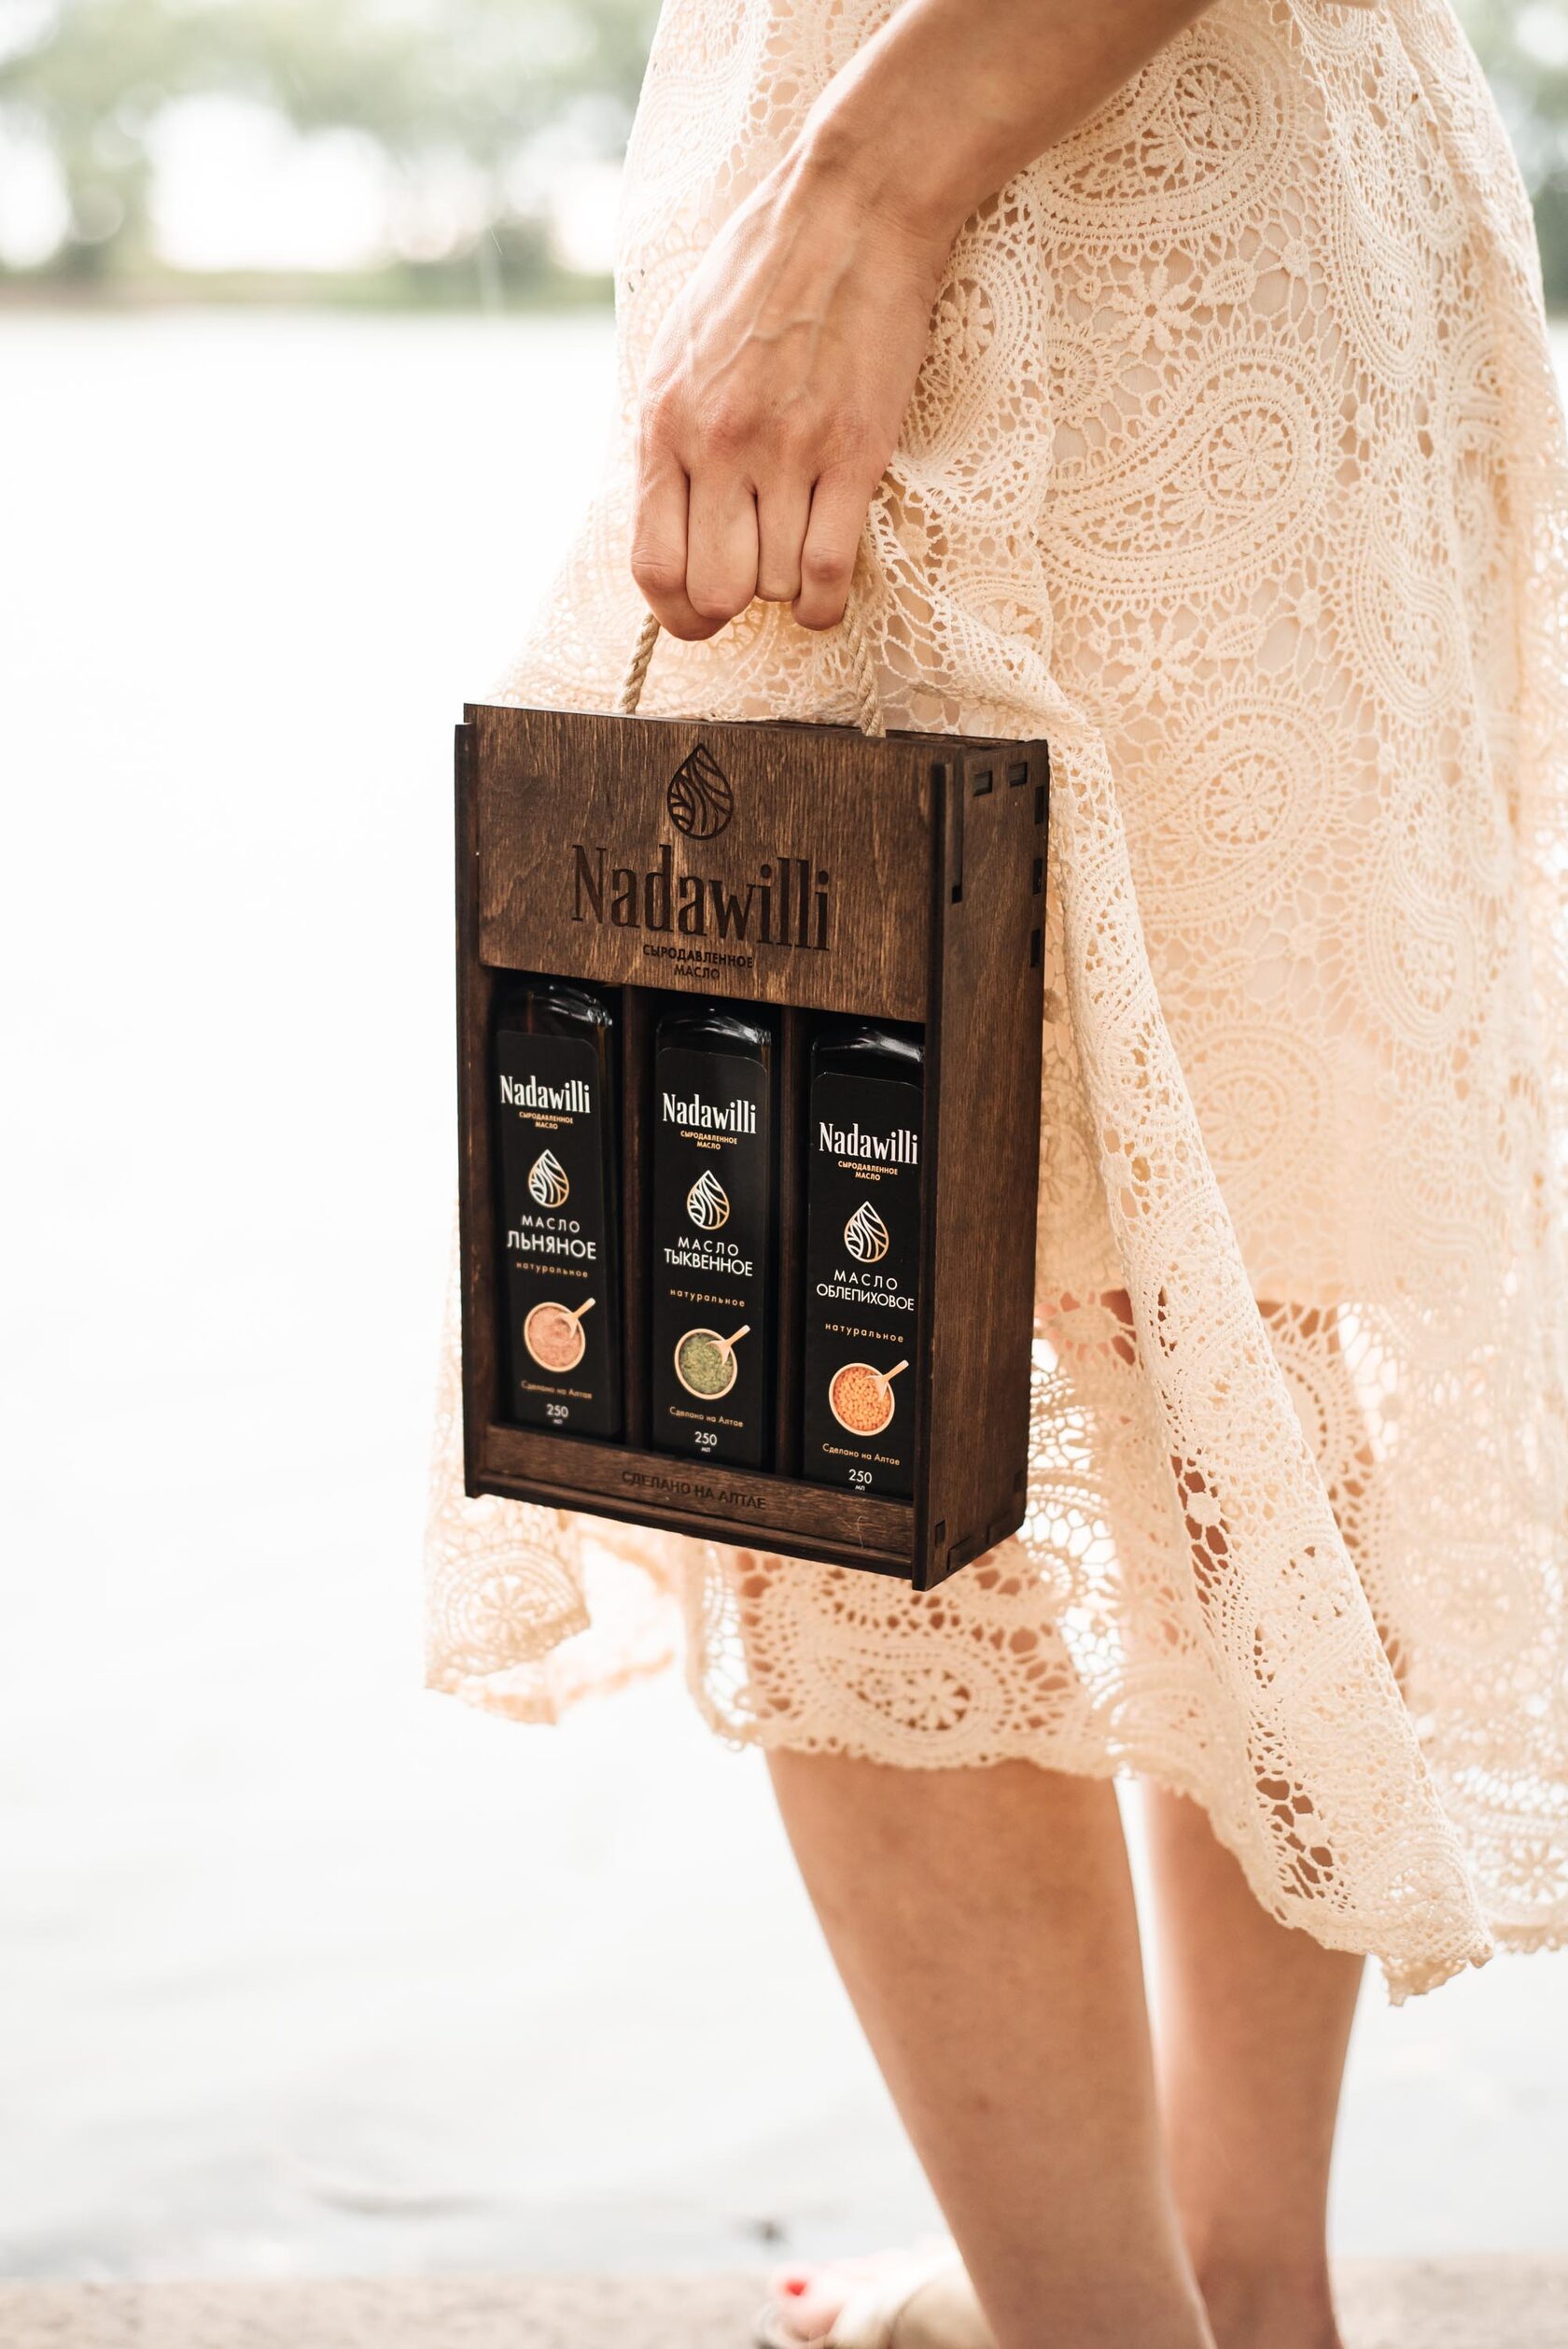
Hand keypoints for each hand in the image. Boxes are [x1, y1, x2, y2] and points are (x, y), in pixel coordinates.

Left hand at [630, 145, 947, 639]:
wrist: (851, 210)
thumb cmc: (764, 272)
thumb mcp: (681, 346)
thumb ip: (670, 433)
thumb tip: (671, 518)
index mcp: (666, 422)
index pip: (652, 565)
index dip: (674, 613)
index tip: (697, 614)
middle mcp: (720, 444)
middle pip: (714, 592)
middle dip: (730, 607)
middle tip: (751, 584)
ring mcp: (788, 452)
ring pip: (773, 586)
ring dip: (784, 586)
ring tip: (794, 551)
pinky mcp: (853, 452)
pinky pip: (829, 572)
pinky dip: (825, 601)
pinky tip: (824, 589)